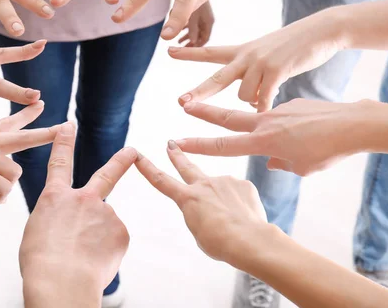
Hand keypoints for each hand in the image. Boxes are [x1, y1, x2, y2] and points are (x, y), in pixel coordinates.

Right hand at [20, 123, 134, 305]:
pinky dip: (106, 252)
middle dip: (121, 161)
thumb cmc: (42, 262)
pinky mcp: (121, 231)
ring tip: (83, 257)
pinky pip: (114, 241)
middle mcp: (83, 198)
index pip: (60, 163)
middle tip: (133, 151)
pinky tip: (95, 261)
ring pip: (105, 225)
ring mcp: (105, 213)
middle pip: (107, 174)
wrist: (61, 281)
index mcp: (55, 198)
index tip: (69, 125)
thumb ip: (58, 220)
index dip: (64, 142)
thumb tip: (72, 226)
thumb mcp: (37, 232)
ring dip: (97, 239)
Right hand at [135, 141, 265, 263]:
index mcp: (187, 199)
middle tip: (170, 144)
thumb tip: (213, 204)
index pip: (161, 181)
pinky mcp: (244, 183)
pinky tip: (245, 217)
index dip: (147, 168)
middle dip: (177, 155)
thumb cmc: (221, 243)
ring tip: (232, 221)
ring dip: (223, 201)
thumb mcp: (200, 233)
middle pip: (186, 166)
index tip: (138, 155)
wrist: (249, 240)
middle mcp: (204, 184)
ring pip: (221, 190)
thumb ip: (201, 214)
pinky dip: (241, 204)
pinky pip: (239, 193)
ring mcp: (224, 181)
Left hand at [170, 9, 342, 110]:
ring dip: (252, 103)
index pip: (210, 52)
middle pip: (217, 78)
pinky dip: (266, 107)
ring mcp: (261, 63)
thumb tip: (250, 102)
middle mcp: (247, 56)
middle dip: (198, 92)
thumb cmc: (294, 46)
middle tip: (179, 102)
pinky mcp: (277, 70)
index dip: (189, 53)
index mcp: (242, 51)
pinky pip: (264, 98)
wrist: (322, 30)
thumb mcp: (266, 53)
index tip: (167, 51)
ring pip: (242, 95)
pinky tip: (271, 110)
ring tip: (265, 99)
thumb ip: (254, 75)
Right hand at [176, 99, 369, 175]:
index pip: (224, 145)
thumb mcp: (301, 167)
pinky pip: (280, 118)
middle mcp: (265, 123)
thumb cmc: (327, 150)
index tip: (179, 142)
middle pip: (226, 117)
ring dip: (249, 120)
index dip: (199, 145)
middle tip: (184, 104)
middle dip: (203, 112)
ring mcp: (277, 111)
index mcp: (263, 142)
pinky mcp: (291, 105)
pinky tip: (308, 134)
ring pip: (253, 115)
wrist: (353, 124)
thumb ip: (280, 162)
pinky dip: (285, 127)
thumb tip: (272, 160)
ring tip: (279, 134)